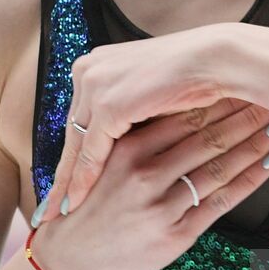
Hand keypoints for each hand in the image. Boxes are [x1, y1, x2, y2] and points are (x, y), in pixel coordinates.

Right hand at [28, 97, 268, 269]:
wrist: (68, 258)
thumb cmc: (88, 204)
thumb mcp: (102, 160)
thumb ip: (131, 131)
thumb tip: (170, 102)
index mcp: (124, 148)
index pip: (181, 114)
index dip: (216, 96)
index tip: (241, 80)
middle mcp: (144, 173)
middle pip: (205, 135)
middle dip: (242, 113)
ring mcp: (161, 203)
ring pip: (218, 164)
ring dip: (254, 142)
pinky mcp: (175, 233)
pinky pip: (220, 201)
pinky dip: (249, 179)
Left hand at [35, 25, 237, 225]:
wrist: (219, 59)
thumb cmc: (195, 76)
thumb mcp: (151, 93)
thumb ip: (131, 110)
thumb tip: (124, 138)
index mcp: (97, 62)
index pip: (80, 117)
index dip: (73, 152)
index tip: (62, 179)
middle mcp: (88, 70)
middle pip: (72, 132)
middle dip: (63, 171)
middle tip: (49, 203)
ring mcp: (96, 85)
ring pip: (75, 145)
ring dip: (66, 181)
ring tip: (57, 210)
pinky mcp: (109, 105)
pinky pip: (90, 152)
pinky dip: (82, 181)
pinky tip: (74, 203)